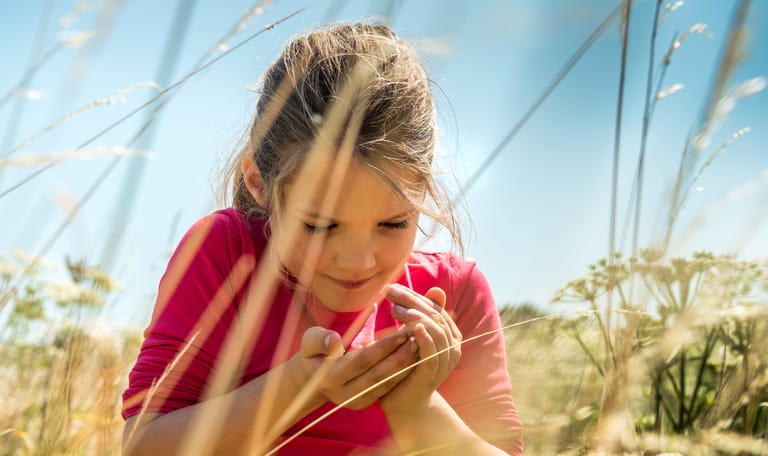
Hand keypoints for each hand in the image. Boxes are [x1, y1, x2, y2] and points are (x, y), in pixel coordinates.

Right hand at [293, 326, 417, 409]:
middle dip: (400, 358)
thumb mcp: (310, 341)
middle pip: (378, 375)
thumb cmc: (315, 351)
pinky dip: (402, 373)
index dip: (383, 347)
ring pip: (386, 383)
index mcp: (330, 378)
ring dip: (405, 367)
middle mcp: (344, 394)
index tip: (401, 333)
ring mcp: (356, 401)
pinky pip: (387, 387)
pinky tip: (414, 358)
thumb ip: (319, 339)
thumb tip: (333, 341)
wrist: (314, 375)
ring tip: (420, 347)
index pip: (362, 361)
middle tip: (417, 340)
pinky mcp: (366, 402)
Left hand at [379, 284, 461, 416]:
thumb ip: (424, 315)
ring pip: (436, 331)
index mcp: (450, 335)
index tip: (393, 288)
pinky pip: (432, 354)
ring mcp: (444, 361)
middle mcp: (452, 346)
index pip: (435, 308)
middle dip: (412, 302)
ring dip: (416, 317)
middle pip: (435, 316)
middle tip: (390, 293)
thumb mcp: (414, 337)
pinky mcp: (432, 374)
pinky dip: (425, 339)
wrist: (405, 403)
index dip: (415, 296)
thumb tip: (436, 289)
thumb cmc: (407, 366)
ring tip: (396, 310)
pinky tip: (413, 328)